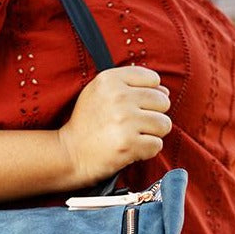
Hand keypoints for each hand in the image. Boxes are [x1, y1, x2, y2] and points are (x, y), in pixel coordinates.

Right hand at [57, 66, 171, 185]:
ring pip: (164, 124)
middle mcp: (119, 97)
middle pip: (162, 102)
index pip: (153, 79)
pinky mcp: (129, 144)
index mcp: (110, 80)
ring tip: (136, 137)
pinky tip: (132, 150)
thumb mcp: (98, 92)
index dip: (150, 95)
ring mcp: (125, 121)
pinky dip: (148, 151)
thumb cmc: (86, 124)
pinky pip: (157, 145)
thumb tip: (165, 91)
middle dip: (154, 115)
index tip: (137, 107)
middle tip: (137, 126)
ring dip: (154, 134)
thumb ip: (129, 85)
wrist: (69, 153)